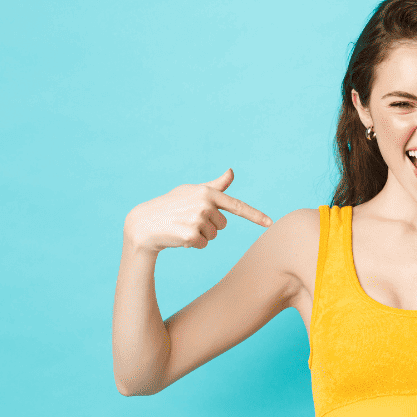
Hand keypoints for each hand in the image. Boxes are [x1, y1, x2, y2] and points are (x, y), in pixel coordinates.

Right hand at [124, 168, 273, 251]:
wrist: (145, 223)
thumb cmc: (171, 204)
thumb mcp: (193, 191)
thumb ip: (216, 186)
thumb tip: (231, 172)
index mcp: (208, 192)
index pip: (237, 206)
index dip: (255, 215)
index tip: (270, 222)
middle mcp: (205, 204)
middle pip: (223, 225)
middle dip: (209, 226)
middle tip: (189, 220)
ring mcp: (198, 220)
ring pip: (213, 236)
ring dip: (200, 235)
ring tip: (182, 226)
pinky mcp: (191, 235)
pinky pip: (204, 245)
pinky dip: (194, 244)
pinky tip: (179, 236)